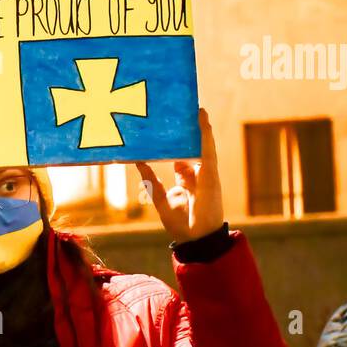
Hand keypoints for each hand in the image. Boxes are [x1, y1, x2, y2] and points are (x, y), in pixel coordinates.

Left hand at [135, 108, 224, 243]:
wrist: (195, 238)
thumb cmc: (180, 222)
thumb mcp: (159, 196)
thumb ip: (150, 178)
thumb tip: (136, 160)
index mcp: (186, 179)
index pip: (181, 154)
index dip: (176, 141)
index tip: (167, 126)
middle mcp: (197, 173)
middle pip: (193, 146)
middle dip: (189, 130)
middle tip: (181, 110)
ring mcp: (206, 173)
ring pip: (203, 144)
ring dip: (201, 126)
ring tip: (196, 107)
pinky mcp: (211, 174)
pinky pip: (208, 150)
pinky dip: (205, 133)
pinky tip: (202, 118)